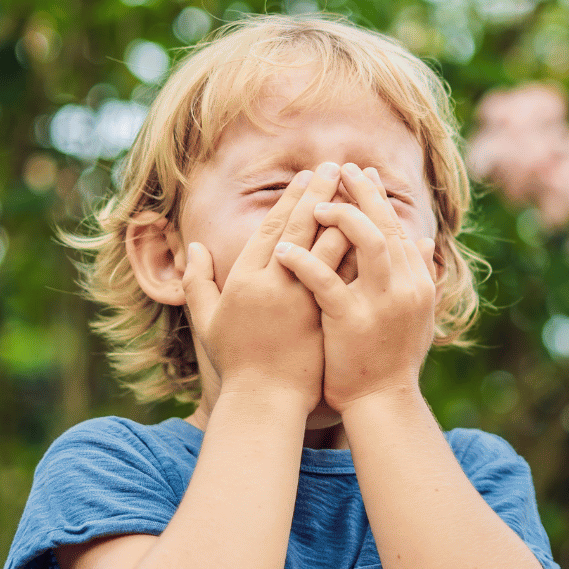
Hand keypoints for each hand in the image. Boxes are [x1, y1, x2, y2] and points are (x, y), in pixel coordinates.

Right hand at [180, 163, 353, 410]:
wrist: (267, 401)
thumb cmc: (236, 362)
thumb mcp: (208, 320)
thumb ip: (198, 281)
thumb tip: (193, 246)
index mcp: (245, 281)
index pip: (272, 230)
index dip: (289, 201)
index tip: (304, 177)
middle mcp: (274, 286)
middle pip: (300, 229)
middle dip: (318, 195)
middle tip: (333, 167)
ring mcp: (303, 301)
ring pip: (328, 249)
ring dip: (344, 215)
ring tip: (357, 191)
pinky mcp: (327, 317)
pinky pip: (347, 277)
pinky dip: (360, 253)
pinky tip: (375, 233)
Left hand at [272, 162, 438, 414]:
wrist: (383, 403)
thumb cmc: (393, 361)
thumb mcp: (416, 315)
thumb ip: (420, 275)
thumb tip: (424, 240)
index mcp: (416, 282)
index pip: (397, 227)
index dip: (378, 198)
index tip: (360, 174)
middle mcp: (405, 286)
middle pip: (385, 225)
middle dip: (362, 193)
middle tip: (339, 168)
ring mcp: (381, 302)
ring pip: (367, 242)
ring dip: (339, 217)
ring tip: (313, 203)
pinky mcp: (351, 319)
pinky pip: (325, 281)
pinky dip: (304, 261)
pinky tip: (283, 249)